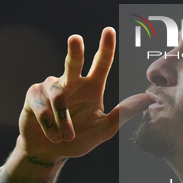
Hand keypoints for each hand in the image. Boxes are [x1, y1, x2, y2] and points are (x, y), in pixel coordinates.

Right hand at [17, 27, 151, 161]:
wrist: (49, 152)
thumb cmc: (77, 139)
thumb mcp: (103, 130)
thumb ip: (123, 115)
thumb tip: (149, 99)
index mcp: (91, 88)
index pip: (101, 64)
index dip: (106, 47)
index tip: (109, 31)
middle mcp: (71, 82)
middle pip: (73, 62)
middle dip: (74, 50)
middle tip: (76, 38)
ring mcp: (50, 87)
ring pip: (58, 97)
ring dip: (63, 121)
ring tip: (65, 137)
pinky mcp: (34, 95)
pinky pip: (43, 107)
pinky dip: (49, 124)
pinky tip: (52, 135)